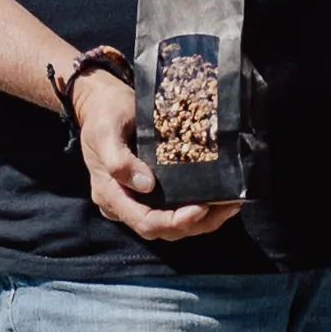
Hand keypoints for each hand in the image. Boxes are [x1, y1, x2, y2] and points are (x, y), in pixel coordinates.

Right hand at [67, 64, 237, 244]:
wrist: (99, 102)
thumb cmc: (103, 114)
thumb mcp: (106, 131)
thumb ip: (118, 159)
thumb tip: (146, 185)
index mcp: (110, 194)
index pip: (146, 222)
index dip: (175, 221)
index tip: (202, 208)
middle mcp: (123, 203)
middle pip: (162, 229)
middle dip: (197, 224)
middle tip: (228, 207)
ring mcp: (136, 198)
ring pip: (171, 223)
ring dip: (202, 220)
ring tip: (231, 205)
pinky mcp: (149, 190)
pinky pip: (172, 207)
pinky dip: (197, 208)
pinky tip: (219, 197)